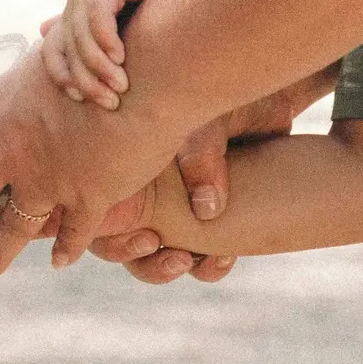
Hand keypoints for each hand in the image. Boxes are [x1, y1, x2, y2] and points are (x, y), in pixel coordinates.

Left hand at [0, 47, 191, 275]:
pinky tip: (58, 261)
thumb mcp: (62, 42)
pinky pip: (71, 233)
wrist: (147, 74)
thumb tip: (46, 29)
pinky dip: (65, 248)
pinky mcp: (87, 197)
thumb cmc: (106, 45)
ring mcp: (47, 178)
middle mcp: (10, 148)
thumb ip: (49, 49)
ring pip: (10, 227)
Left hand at [38, 0, 194, 109]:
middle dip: (87, 80)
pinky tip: (120, 57)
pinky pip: (97, 15)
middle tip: (110, 102)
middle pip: (68, 48)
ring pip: (81, 35)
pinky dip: (105, 39)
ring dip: (99, 65)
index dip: (61, 76)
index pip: (51, 51)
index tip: (80, 99)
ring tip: (120, 86)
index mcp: (74, 14)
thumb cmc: (155, 2)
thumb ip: (94, 41)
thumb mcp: (123, 30)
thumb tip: (44, 33)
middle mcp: (76, 0)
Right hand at [82, 70, 336, 283]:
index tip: (149, 239)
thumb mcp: (206, 120)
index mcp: (121, 167)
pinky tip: (224, 258)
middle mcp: (141, 192)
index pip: (93, 215)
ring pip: (156, 256)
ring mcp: (172, 208)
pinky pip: (198, 256)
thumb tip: (207, 210)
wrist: (269, 95)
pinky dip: (209, 265)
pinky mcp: (206, 218)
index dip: (110, 239)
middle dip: (143, 261)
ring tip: (194, 262)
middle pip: (120, 246)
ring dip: (169, 268)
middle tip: (171, 255)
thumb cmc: (225, 98)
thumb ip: (201, 159)